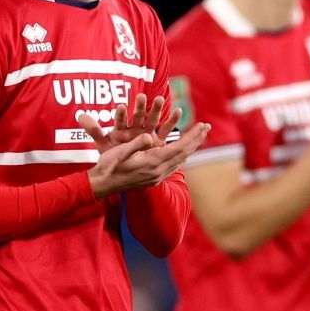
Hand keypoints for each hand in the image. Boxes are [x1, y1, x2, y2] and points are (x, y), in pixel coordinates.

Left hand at [80, 92, 173, 151]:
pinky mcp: (157, 139)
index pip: (120, 121)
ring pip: (152, 119)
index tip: (121, 107)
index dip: (121, 115)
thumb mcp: (103, 144)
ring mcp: (147, 133)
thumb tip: (81, 116)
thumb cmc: (114, 154)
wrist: (126, 168)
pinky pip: (165, 129)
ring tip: (159, 99)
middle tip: (141, 96)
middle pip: (138, 116)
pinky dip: (171, 121)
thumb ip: (94, 130)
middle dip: (140, 107)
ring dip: (156, 109)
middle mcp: (135, 129)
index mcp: (121, 130)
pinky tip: (178, 111)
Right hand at [81, 98, 207, 196]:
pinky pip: (173, 165)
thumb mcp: (120, 152)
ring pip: (180, 160)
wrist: (102, 185)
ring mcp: (157, 176)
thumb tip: (150, 137)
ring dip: (190, 147)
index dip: (192, 136)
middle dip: (196, 139)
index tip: (203, 125)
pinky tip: (183, 152)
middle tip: (207, 127)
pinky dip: (181, 155)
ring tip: (199, 137)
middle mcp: (158, 171)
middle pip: (183, 154)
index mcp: (152, 162)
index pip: (179, 147)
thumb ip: (136, 144)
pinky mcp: (153, 179)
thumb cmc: (109, 166)